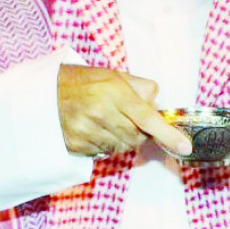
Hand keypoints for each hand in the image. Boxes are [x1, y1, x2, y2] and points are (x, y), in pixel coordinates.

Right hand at [56, 64, 191, 157]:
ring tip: (107, 121)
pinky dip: (105, 144)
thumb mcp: (113, 75)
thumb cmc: (83, 82)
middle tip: (125, 117)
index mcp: (115, 92)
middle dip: (139, 131)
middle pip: (137, 137)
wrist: (44, 93)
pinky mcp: (76, 145)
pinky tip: (94, 130)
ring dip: (122, 139)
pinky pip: (104, 153)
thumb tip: (156, 103)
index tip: (185, 147)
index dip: (168, 134)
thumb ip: (140, 87)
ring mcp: (87, 131)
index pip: (148, 118)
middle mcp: (102, 113)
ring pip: (122, 147)